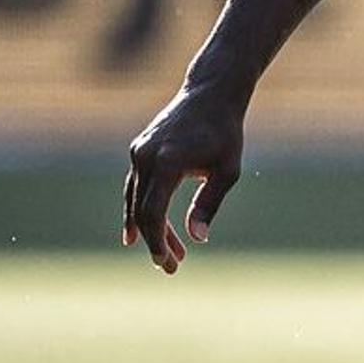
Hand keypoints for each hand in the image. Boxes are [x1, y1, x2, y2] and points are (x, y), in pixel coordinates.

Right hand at [123, 86, 246, 271]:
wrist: (210, 94)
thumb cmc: (225, 133)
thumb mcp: (228, 171)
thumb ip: (210, 203)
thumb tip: (197, 238)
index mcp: (167, 161)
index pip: (153, 211)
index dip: (157, 240)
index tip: (166, 262)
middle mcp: (146, 156)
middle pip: (142, 211)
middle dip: (155, 242)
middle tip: (170, 268)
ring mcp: (139, 152)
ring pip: (137, 201)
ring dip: (151, 230)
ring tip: (169, 255)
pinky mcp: (139, 151)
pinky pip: (136, 187)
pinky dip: (140, 209)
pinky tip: (143, 233)